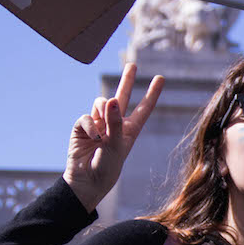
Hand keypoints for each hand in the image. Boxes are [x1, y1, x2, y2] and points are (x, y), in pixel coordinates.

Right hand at [63, 63, 163, 211]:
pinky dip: (91, 125)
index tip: (160, 78)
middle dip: (127, 80)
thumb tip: (113, 99)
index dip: (152, 93)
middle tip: (133, 64)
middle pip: (123, 96)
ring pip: (102, 103)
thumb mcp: (116, 144)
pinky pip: (87, 116)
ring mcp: (98, 124)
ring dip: (103, 111)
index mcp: (130, 129)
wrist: (87, 180)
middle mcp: (115, 124)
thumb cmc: (107, 166)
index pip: (144, 107)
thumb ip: (115, 122)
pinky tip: (94, 137)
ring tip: (103, 131)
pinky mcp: (83, 127)